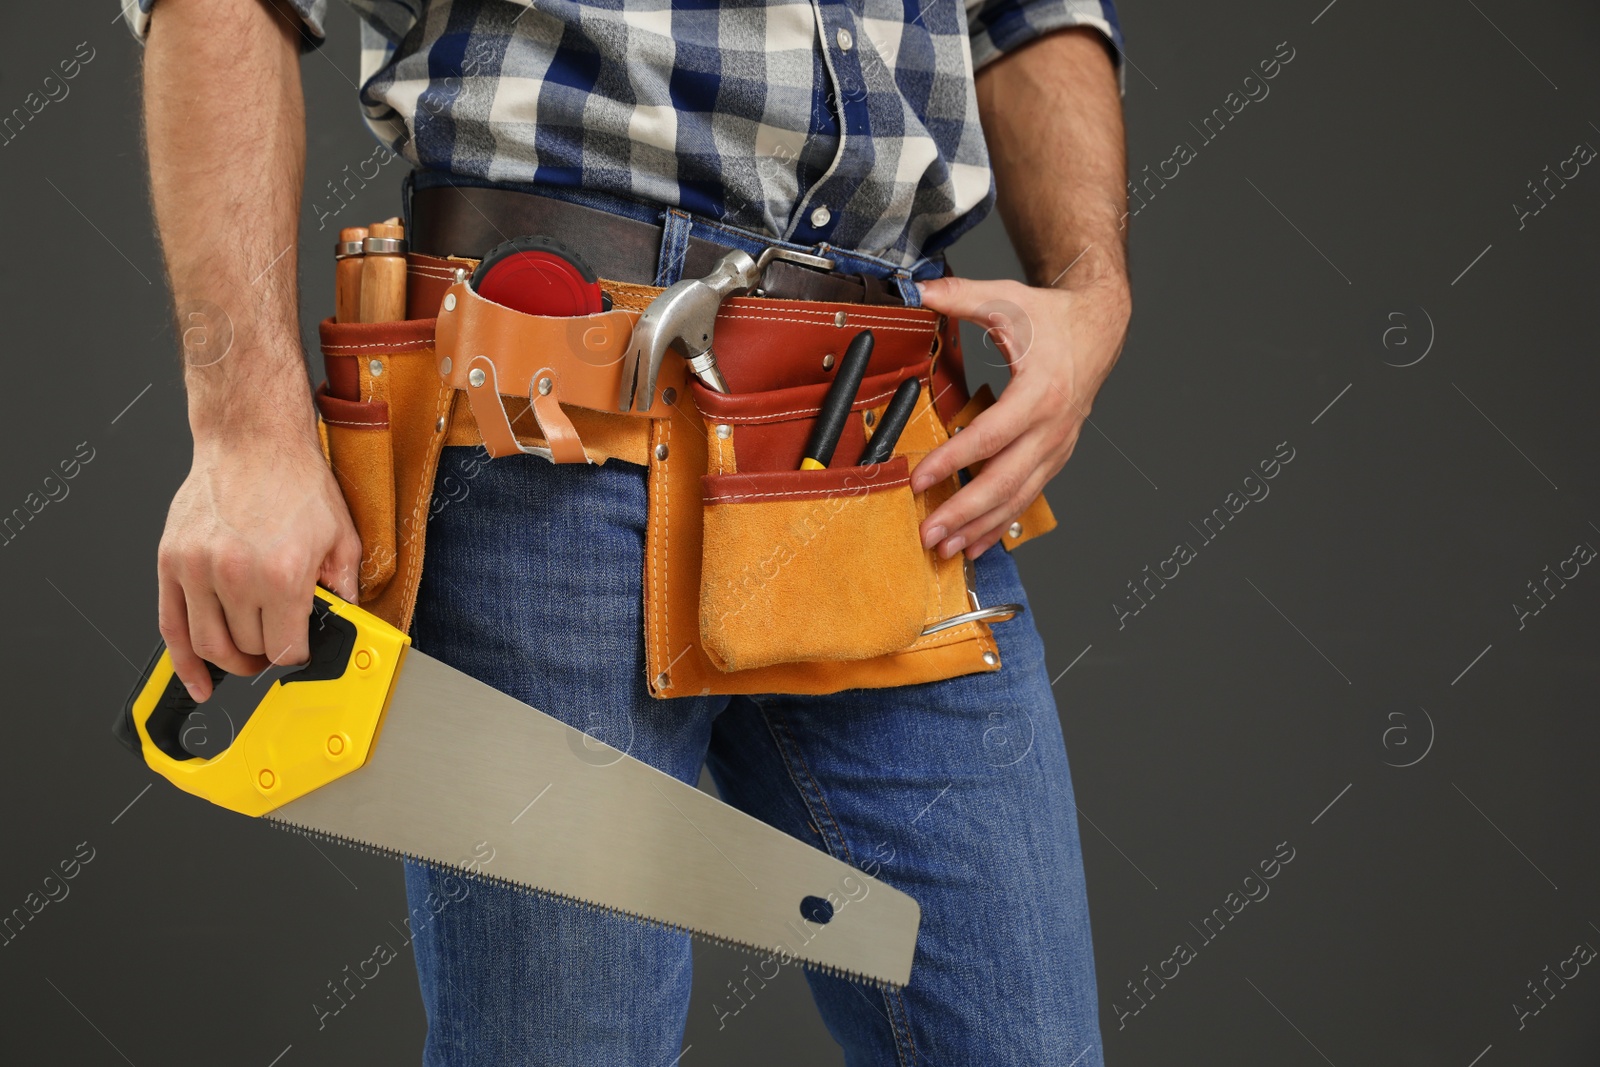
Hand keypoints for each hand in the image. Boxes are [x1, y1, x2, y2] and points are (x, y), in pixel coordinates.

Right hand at [157, 430, 360, 701]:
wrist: (252, 439)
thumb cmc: (293, 479)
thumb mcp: (340, 535)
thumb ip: (344, 586)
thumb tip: (345, 621)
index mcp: (282, 574)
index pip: (285, 648)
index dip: (296, 656)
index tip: (299, 650)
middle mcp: (236, 575)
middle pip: (248, 648)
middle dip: (266, 653)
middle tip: (275, 645)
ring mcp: (198, 570)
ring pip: (209, 644)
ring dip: (230, 662)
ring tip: (245, 659)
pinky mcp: (171, 562)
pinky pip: (170, 626)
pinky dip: (182, 663)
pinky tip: (197, 680)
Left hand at [910, 275, 1130, 559]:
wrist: (1100, 328)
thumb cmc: (1053, 319)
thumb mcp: (1007, 299)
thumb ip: (961, 296)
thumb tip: (918, 289)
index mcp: (1039, 393)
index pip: (991, 436)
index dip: (953, 461)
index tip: (919, 479)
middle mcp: (1052, 428)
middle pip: (1005, 481)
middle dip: (964, 511)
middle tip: (929, 531)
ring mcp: (1056, 447)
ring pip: (1017, 498)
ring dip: (981, 527)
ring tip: (946, 549)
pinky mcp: (1055, 457)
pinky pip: (1027, 498)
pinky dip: (1002, 524)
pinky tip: (977, 543)